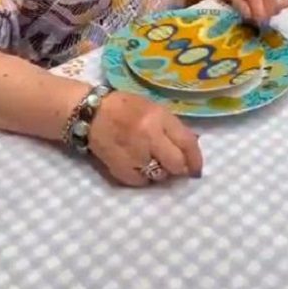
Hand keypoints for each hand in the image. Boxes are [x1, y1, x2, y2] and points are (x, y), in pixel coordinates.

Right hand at [88, 92, 202, 185]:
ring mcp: (133, 153)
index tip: (197, 169)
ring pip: (159, 175)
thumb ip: (171, 128)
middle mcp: (149, 136)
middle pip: (176, 164)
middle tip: (174, 166)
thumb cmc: (124, 107)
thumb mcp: (153, 108)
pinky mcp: (119, 167)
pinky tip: (135, 165)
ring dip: (158, 172)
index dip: (196, 159)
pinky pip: (140, 181)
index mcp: (159, 117)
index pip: (187, 143)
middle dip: (178, 168)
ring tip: (149, 160)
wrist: (90, 112)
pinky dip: (141, 177)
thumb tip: (191, 148)